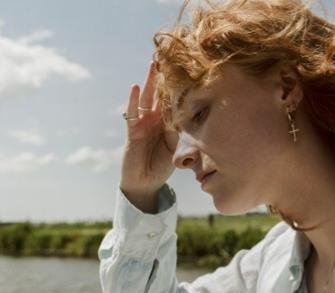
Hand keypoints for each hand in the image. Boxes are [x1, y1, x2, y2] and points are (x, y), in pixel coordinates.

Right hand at [119, 61, 178, 210]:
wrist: (146, 183)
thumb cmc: (163, 166)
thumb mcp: (177, 148)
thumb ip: (182, 133)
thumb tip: (193, 119)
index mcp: (170, 122)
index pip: (176, 101)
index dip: (181, 88)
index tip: (191, 71)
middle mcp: (156, 119)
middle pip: (161, 94)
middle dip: (165, 78)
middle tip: (170, 58)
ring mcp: (144, 123)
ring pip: (147, 98)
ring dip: (149, 82)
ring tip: (153, 65)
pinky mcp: (132, 130)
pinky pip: (132, 113)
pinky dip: (133, 100)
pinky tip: (136, 87)